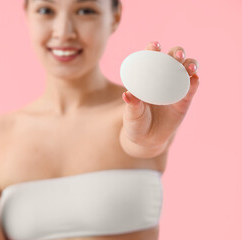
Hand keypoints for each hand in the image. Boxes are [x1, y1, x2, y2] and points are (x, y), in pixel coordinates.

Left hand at [119, 41, 199, 157]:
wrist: (147, 139)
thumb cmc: (135, 123)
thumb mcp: (131, 115)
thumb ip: (131, 105)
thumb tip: (127, 95)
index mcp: (146, 77)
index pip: (150, 58)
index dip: (153, 48)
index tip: (155, 45)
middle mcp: (162, 77)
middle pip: (172, 58)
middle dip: (177, 52)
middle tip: (177, 55)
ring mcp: (175, 87)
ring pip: (186, 68)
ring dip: (190, 63)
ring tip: (189, 67)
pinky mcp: (185, 98)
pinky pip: (192, 87)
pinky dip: (194, 81)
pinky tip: (194, 78)